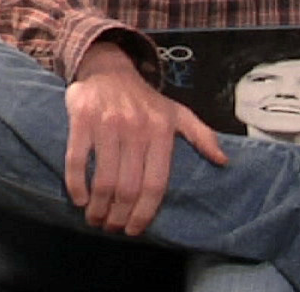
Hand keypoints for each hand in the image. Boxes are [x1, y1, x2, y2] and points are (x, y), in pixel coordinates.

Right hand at [63, 41, 227, 234]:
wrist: (111, 69)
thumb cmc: (146, 100)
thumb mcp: (178, 114)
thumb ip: (202, 136)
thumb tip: (223, 160)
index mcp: (161, 131)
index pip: (156, 183)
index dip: (145, 212)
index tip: (135, 230)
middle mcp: (136, 128)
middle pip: (128, 187)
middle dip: (118, 216)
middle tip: (112, 227)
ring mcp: (108, 124)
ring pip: (103, 179)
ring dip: (97, 207)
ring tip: (96, 218)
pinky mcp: (82, 120)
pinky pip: (77, 160)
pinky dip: (76, 185)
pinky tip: (79, 199)